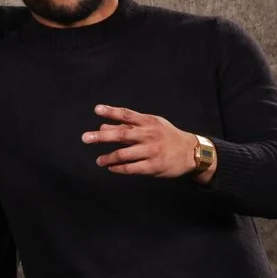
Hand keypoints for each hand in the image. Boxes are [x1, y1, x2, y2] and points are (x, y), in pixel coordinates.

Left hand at [84, 105, 201, 178]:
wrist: (191, 152)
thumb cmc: (166, 136)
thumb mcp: (151, 125)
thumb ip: (128, 125)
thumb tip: (103, 125)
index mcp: (149, 122)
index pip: (126, 114)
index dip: (111, 111)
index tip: (97, 109)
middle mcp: (149, 135)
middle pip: (122, 134)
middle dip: (101, 136)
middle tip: (85, 138)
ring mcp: (151, 151)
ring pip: (124, 154)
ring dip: (108, 157)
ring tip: (99, 161)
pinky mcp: (153, 166)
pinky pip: (131, 168)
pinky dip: (118, 168)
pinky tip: (111, 168)